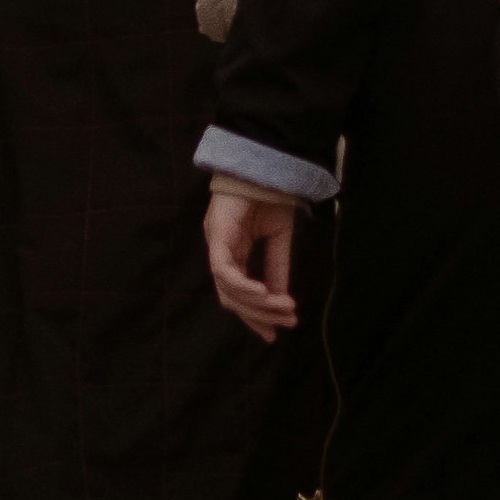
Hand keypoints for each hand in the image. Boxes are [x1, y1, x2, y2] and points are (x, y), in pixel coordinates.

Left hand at [206, 178, 301, 336]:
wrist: (267, 165)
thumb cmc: (269, 196)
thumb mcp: (277, 239)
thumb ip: (276, 268)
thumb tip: (279, 301)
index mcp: (231, 252)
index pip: (237, 293)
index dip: (254, 315)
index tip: (274, 334)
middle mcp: (220, 251)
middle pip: (230, 297)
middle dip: (257, 315)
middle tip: (284, 325)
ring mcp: (216, 242)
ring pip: (228, 288)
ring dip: (257, 303)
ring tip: (283, 308)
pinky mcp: (217, 234)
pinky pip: (225, 269)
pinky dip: (243, 286)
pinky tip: (265, 293)